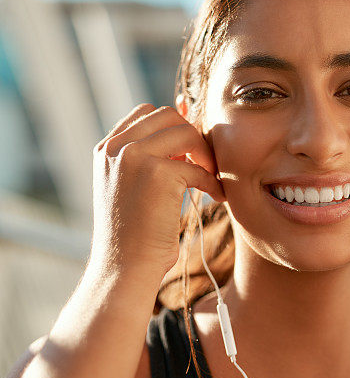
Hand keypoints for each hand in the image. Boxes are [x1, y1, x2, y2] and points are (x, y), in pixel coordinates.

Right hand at [89, 104, 225, 285]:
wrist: (124, 268)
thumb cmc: (135, 232)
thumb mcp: (135, 184)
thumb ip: (152, 152)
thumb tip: (187, 109)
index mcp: (106, 148)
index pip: (147, 112)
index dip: (176, 126)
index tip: (191, 153)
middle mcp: (115, 148)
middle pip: (169, 115)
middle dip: (193, 137)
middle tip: (205, 166)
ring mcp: (133, 157)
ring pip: (186, 132)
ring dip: (205, 154)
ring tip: (211, 178)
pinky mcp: (157, 173)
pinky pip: (197, 167)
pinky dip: (212, 182)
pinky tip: (215, 197)